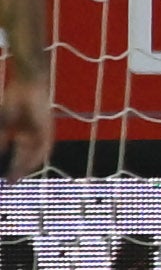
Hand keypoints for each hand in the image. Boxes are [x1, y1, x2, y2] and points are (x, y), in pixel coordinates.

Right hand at [0, 52, 48, 177]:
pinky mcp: (47, 130)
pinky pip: (42, 148)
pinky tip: (26, 165)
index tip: (7, 178)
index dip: (13, 165)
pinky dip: (32, 158)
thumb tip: (1, 149)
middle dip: (19, 170)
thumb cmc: (13, 100)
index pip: (19, 153)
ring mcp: (42, 132)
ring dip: (25, 167)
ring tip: (15, 178)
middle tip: (11, 183)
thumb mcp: (4, 122)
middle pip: (27, 157)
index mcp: (24, 132)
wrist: (28, 86)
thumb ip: (1, 138)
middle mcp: (35, 135)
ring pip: (35, 155)